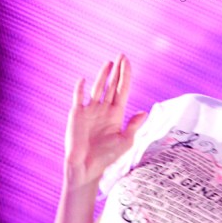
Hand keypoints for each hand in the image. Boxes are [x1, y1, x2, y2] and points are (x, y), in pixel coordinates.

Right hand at [64, 55, 147, 186]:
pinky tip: (83, 80)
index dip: (125, 76)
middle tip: (121, 55)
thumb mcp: (125, 142)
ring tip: (109, 63)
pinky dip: (80, 89)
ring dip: (102, 76)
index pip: (122, 91)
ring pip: (97, 88)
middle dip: (117, 71)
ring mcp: (90, 110)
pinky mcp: (77, 115)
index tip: (128, 63)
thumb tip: (144, 112)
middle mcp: (103, 109)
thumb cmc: (107, 157)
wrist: (88, 167)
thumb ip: (133, 126)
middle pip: (111, 85)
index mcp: (116, 114)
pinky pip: (78, 98)